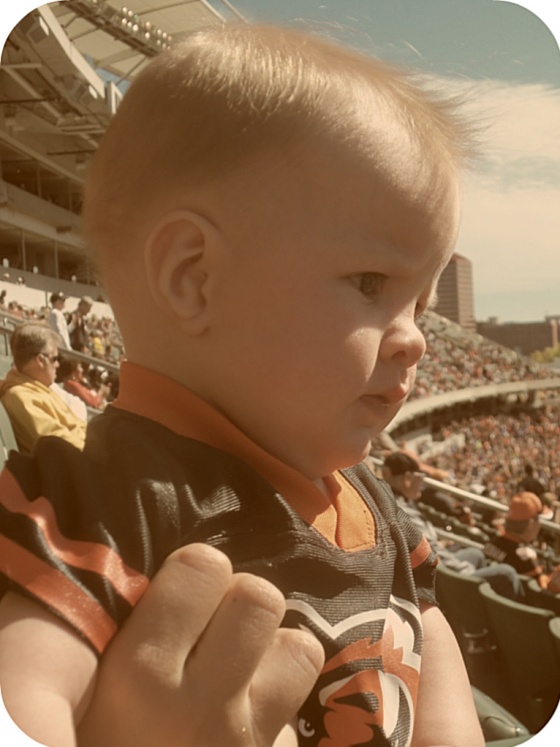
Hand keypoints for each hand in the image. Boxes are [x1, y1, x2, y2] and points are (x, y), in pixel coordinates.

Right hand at [77, 544, 323, 746]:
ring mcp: (244, 740)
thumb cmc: (98, 736)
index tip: (184, 593)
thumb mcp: (84, 689)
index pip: (203, 567)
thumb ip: (133, 629)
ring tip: (240, 668)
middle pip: (260, 598)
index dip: (195, 574)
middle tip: (214, 628)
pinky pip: (297, 708)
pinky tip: (248, 715)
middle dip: (239, 604)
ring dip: (272, 651)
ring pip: (298, 647)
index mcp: (138, 672)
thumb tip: (187, 572)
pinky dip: (276, 704)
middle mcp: (201, 704)